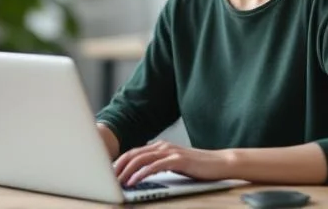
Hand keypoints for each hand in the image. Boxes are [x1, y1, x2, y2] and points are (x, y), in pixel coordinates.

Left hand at [114, 140, 232, 186]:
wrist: (219, 164)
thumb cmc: (197, 167)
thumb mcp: (174, 166)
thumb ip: (159, 166)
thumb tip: (140, 175)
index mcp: (160, 147)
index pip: (134, 153)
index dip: (119, 162)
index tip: (108, 174)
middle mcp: (162, 146)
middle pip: (133, 154)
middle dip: (118, 166)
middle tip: (107, 179)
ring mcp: (170, 151)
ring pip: (141, 159)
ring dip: (127, 170)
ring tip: (117, 181)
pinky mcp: (178, 159)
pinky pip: (154, 166)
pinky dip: (142, 173)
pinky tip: (134, 180)